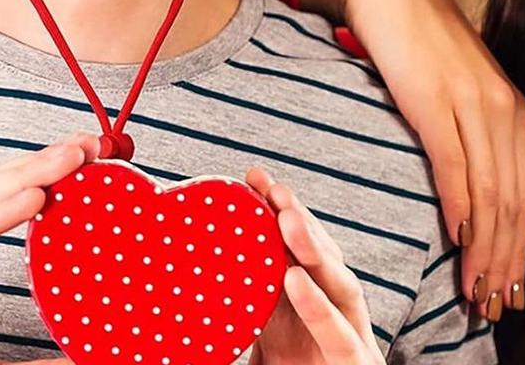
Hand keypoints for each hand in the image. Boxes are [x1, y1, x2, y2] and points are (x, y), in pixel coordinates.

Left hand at [247, 167, 384, 364]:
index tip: (250, 178)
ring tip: (284, 216)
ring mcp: (350, 342)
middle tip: (269, 185)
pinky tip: (294, 278)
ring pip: (341, 285)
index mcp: (307, 310)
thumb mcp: (257, 351)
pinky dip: (319, 307)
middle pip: (321, 260)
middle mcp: (333, 318)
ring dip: (315, 247)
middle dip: (299, 217)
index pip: (295, 252)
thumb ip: (232, 323)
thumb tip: (174, 304)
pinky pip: (340, 336)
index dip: (278, 212)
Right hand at [292, 0, 524, 317]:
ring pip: (490, 196)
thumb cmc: (422, 41)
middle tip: (495, 307)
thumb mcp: (461, 89)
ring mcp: (473, 105)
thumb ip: (473, 132)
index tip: (511, 291)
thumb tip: (471, 191)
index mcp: (515, 110)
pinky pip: (455, 167)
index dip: (520, 251)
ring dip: (484, 250)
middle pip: (514, 205)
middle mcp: (504, 110)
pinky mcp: (437, 101)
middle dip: (506, 263)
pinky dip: (459, 210)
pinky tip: (456, 240)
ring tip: (476, 292)